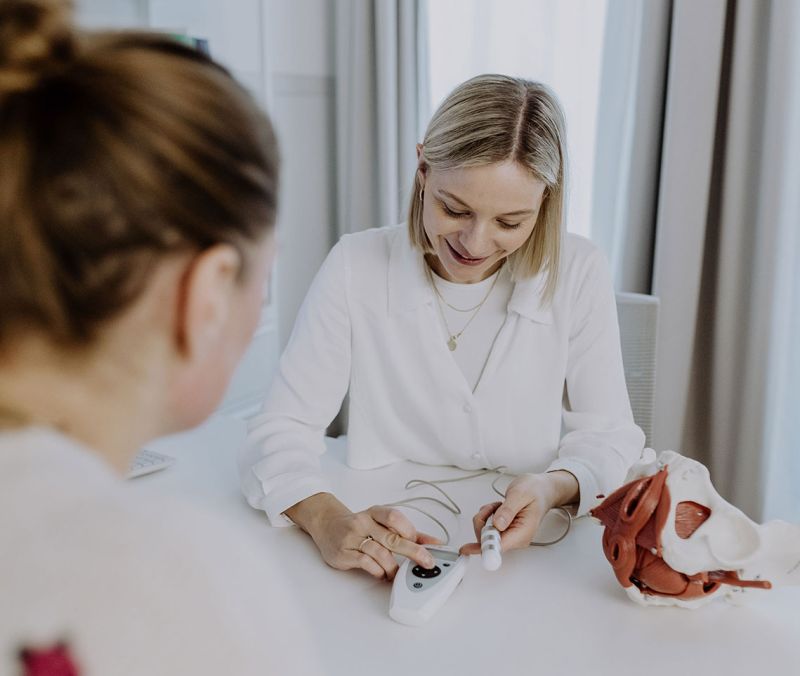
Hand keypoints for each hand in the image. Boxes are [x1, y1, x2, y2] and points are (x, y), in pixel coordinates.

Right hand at [285, 493, 440, 579]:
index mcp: (375, 512)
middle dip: (413, 551)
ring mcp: (352, 537)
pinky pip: (365, 563)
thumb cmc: (358, 525)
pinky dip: (378, 571)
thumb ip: (406, 532)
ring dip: (393, 567)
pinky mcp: (344, 553)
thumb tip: (433, 543)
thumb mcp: (381, 522)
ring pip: (380, 552)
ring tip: (397, 574)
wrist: (326, 523)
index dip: (412, 531)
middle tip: (426, 562)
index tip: (426, 545)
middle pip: (392, 537)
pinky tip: (382, 574)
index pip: (395, 517)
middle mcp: (363, 522)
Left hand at [458, 471, 577, 555]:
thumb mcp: (520, 494)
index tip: (468, 548)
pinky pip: (486, 528)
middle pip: (486, 541)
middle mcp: (515, 538)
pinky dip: (486, 516)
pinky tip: (497, 508)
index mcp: (522, 533)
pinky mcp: (504, 531)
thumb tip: (497, 524)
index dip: (483, 547)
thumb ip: (508, 510)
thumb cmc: (535, 491)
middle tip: (493, 507)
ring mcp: (509, 535)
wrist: (541, 489)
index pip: (499, 547)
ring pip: (483, 534)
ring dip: (485, 517)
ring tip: (498, 505)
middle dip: (483, 522)